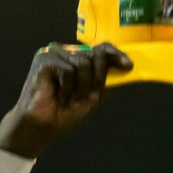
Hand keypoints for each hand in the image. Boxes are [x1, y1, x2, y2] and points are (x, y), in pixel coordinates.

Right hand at [0, 42, 132, 157]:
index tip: (128, 65)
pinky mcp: (44, 59)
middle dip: (98, 78)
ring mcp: (55, 53)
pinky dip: (68, 87)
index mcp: (78, 57)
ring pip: (84, 63)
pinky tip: (59, 95)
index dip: (116, 54)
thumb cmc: (66, 110)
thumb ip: (106, 79)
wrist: (45, 124)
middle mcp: (67, 52)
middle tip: (89, 96)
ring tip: (71, 98)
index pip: (101, 48)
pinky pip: (68, 71)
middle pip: (95, 54)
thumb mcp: (93, 94)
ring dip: (82, 87)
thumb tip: (125, 66)